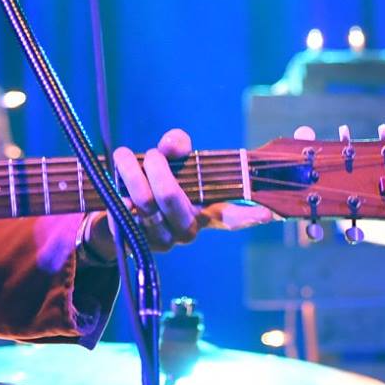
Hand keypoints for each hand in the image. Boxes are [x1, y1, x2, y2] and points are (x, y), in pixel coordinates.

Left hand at [80, 126, 318, 259]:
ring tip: (122, 154)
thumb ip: (176, 146)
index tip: (269, 213)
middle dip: (158, 169)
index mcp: (207, 212)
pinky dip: (119, 184)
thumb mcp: (169, 162)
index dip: (252, 215)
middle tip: (152, 154)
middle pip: (173, 198)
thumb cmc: (153, 184)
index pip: (234, 217)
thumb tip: (177, 142)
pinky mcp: (136, 242)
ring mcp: (162, 239)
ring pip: (145, 201)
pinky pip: (125, 207)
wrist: (117, 219)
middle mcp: (189, 229)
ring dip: (130, 172)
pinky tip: (116, 174)